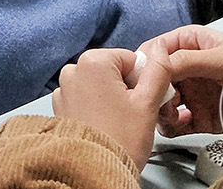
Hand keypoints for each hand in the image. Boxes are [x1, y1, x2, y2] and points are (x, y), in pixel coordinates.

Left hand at [52, 48, 171, 168]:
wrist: (95, 172)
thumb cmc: (120, 141)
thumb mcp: (148, 102)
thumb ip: (158, 70)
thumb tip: (161, 50)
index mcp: (93, 61)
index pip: (131, 60)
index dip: (143, 81)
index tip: (145, 101)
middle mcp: (74, 71)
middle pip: (114, 71)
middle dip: (128, 90)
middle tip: (135, 115)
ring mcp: (64, 90)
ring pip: (101, 86)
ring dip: (112, 100)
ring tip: (120, 124)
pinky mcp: (61, 108)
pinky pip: (86, 99)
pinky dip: (97, 109)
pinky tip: (106, 126)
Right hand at [141, 26, 222, 137]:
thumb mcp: (222, 59)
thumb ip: (187, 61)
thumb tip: (157, 64)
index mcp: (194, 42)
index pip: (159, 47)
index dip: (149, 60)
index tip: (143, 74)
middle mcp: (190, 67)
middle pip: (157, 77)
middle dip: (152, 88)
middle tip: (156, 98)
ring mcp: (194, 93)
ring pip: (162, 101)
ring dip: (160, 108)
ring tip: (169, 113)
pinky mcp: (199, 117)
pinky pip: (175, 123)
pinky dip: (172, 126)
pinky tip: (182, 123)